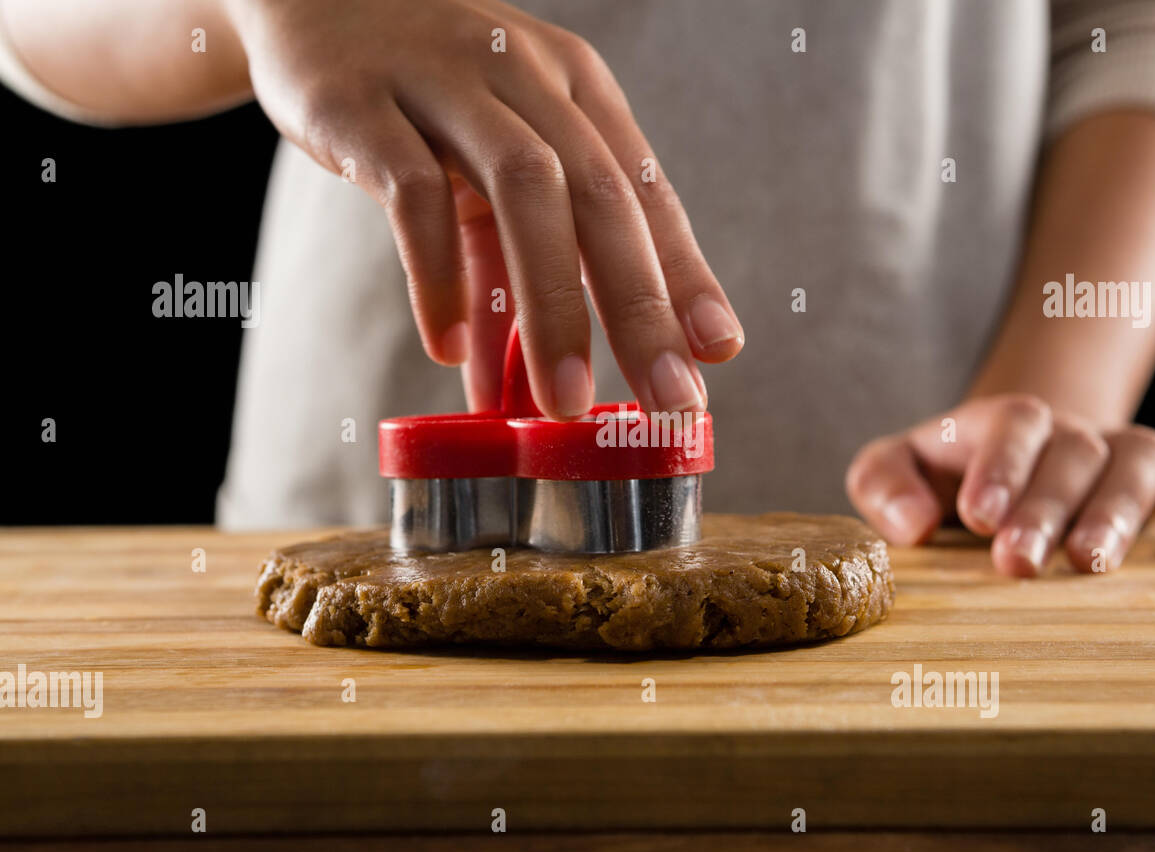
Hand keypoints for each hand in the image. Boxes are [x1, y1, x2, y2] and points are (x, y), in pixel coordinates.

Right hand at [224, 0, 742, 416]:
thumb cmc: (426, 94)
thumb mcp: (493, 160)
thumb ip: (521, 264)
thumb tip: (546, 388)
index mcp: (575, 89)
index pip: (646, 190)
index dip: (687, 274)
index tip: (719, 350)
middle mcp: (525, 76)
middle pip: (601, 196)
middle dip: (642, 307)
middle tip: (669, 399)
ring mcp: (446, 82)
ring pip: (524, 189)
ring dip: (551, 306)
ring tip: (564, 401)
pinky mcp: (364, 101)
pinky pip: (415, 193)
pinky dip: (439, 276)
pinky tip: (449, 348)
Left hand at [845, 394, 1154, 575]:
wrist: (1011, 459)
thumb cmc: (945, 475)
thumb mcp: (895, 468)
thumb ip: (883, 483)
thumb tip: (914, 524)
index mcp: (1003, 421)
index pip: (1013, 423)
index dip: (1000, 466)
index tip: (978, 518)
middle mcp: (1069, 430)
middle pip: (1074, 451)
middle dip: (1046, 508)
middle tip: (1017, 562)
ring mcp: (1120, 452)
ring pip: (1139, 460)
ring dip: (1117, 511)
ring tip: (1089, 564)